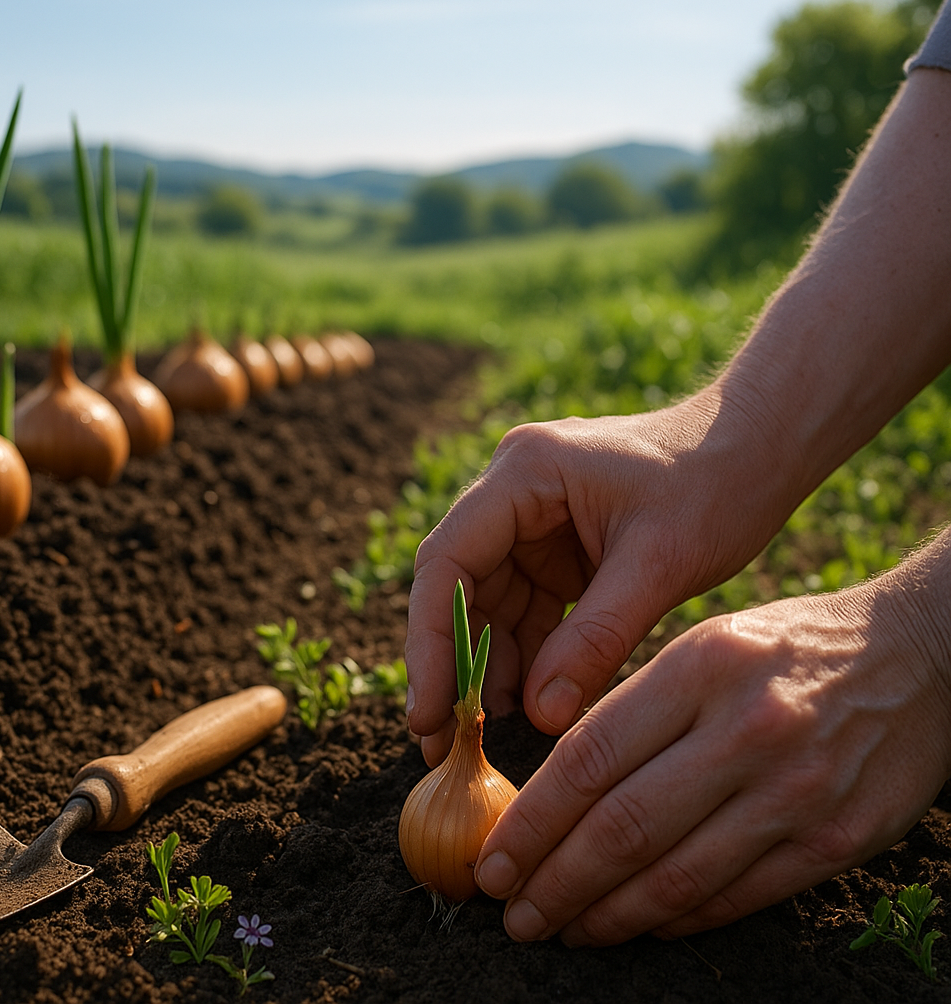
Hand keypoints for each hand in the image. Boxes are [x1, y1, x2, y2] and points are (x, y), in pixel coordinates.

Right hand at [405, 395, 796, 758]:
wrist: (762, 451)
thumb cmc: (719, 486)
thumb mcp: (659, 566)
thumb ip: (595, 640)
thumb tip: (539, 717)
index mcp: (525, 473)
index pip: (448, 561)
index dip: (431, 641)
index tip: (428, 711)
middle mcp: (513, 491)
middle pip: (456, 587)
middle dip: (451, 664)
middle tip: (440, 740)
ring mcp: (531, 520)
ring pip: (486, 605)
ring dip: (488, 667)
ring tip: (487, 734)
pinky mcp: (554, 547)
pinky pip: (524, 609)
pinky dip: (527, 657)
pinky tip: (531, 704)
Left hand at [472, 561, 950, 944]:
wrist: (923, 655)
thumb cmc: (788, 647)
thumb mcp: (704, 644)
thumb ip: (632, 707)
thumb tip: (547, 787)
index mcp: (700, 669)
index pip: (589, 759)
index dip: (531, 821)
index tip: (492, 859)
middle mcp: (747, 730)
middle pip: (623, 827)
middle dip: (554, 882)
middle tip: (512, 913)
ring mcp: (797, 790)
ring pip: (677, 875)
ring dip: (607, 915)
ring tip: (562, 929)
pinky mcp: (839, 838)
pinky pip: (737, 895)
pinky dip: (677, 918)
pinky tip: (636, 925)